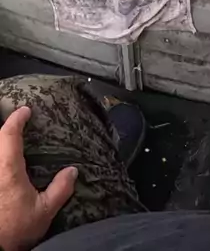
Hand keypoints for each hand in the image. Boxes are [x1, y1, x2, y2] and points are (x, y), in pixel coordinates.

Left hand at [0, 106, 76, 250]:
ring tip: (12, 140)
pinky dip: (1, 156)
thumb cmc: (15, 230)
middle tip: (18, 122)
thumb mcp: (44, 212)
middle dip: (5, 128)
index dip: (16, 119)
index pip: (9, 134)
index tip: (26, 110)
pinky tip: (7, 162)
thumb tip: (73, 171)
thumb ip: (60, 189)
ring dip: (2, 143)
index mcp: (8, 170)